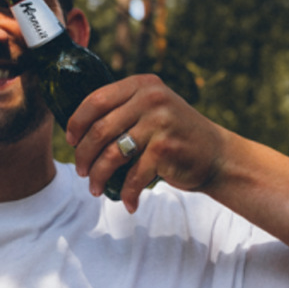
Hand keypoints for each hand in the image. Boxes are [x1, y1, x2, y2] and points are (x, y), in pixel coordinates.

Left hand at [64, 74, 226, 211]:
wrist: (218, 155)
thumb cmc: (176, 135)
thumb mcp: (153, 108)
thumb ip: (123, 109)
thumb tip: (76, 129)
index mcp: (142, 85)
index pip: (95, 100)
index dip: (76, 123)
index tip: (70, 141)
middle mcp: (151, 99)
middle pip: (99, 130)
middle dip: (83, 155)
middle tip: (81, 171)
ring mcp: (159, 123)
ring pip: (111, 154)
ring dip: (98, 176)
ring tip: (95, 188)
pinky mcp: (166, 149)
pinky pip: (133, 175)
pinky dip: (128, 193)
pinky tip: (128, 202)